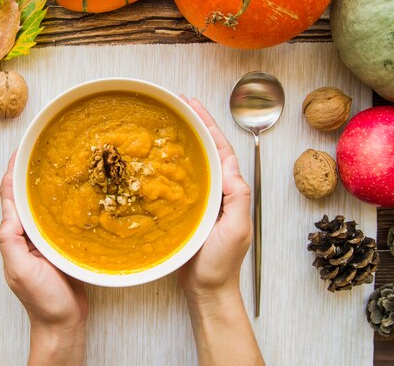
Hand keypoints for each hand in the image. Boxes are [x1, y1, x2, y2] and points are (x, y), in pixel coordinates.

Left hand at [0, 153, 87, 365]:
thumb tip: (9, 213)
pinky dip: (65, 203)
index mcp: (14, 237)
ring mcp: (45, 241)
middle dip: (30, 174)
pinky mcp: (62, 246)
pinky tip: (77, 194)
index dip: (12, 173)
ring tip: (59, 165)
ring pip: (43, 206)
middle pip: (26, 197)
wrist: (64, 323)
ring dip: (47, 186)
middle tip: (43, 150)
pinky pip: (61, 219)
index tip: (21, 151)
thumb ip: (10, 242)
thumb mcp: (20, 271)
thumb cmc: (42, 300)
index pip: (9, 198)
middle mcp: (27, 236)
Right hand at [178, 98, 262, 365]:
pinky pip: (177, 182)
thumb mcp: (237, 228)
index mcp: (231, 190)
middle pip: (206, 150)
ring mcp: (201, 200)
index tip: (192, 105)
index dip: (208, 125)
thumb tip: (230, 166)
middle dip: (194, 125)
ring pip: (192, 163)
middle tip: (176, 104)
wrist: (207, 290)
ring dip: (181, 141)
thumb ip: (238, 197)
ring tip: (165, 123)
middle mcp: (217, 190)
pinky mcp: (185, 211)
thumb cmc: (221, 263)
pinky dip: (168, 166)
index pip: (220, 149)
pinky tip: (154, 159)